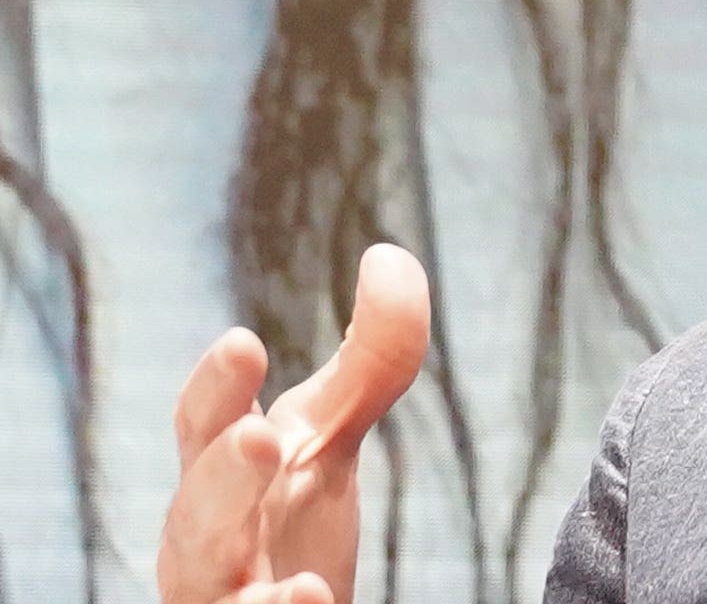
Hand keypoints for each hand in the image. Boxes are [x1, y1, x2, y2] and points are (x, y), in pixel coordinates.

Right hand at [158, 245, 430, 603]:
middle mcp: (207, 534)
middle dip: (223, 474)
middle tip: (259, 436)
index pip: (203, 422)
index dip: (216, 387)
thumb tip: (388, 255)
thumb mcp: (332, 430)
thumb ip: (371, 353)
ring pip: (206, 583)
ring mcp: (219, 592)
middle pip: (199, 509)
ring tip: (287, 549)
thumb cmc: (292, 514)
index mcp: (221, 469)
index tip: (243, 343)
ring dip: (239, 564)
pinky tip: (311, 597)